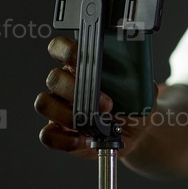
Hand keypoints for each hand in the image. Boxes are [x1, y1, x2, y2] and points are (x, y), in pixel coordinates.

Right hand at [34, 36, 157, 159]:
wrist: (136, 132)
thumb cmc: (135, 105)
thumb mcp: (142, 89)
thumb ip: (137, 79)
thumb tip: (136, 76)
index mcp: (81, 65)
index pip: (60, 48)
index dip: (66, 50)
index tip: (81, 57)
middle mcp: (65, 84)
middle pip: (53, 78)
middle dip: (76, 89)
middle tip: (106, 104)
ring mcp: (58, 108)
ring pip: (45, 104)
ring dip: (69, 114)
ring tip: (95, 123)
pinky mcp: (57, 132)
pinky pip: (48, 135)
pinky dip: (65, 139)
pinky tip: (85, 139)